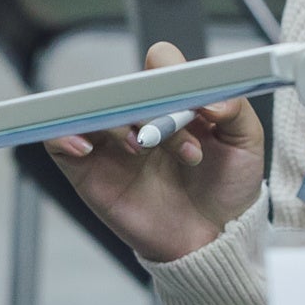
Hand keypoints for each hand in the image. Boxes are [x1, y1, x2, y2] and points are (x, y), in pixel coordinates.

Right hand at [44, 42, 264, 263]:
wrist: (211, 241)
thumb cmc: (226, 189)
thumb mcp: (246, 144)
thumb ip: (236, 109)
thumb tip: (212, 97)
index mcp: (174, 101)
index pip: (159, 64)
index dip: (168, 72)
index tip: (189, 101)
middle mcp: (139, 116)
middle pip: (124, 86)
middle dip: (144, 105)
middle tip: (169, 136)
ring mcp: (111, 142)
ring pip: (91, 109)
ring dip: (113, 123)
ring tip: (141, 148)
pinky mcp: (88, 170)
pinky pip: (57, 142)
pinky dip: (63, 135)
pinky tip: (85, 147)